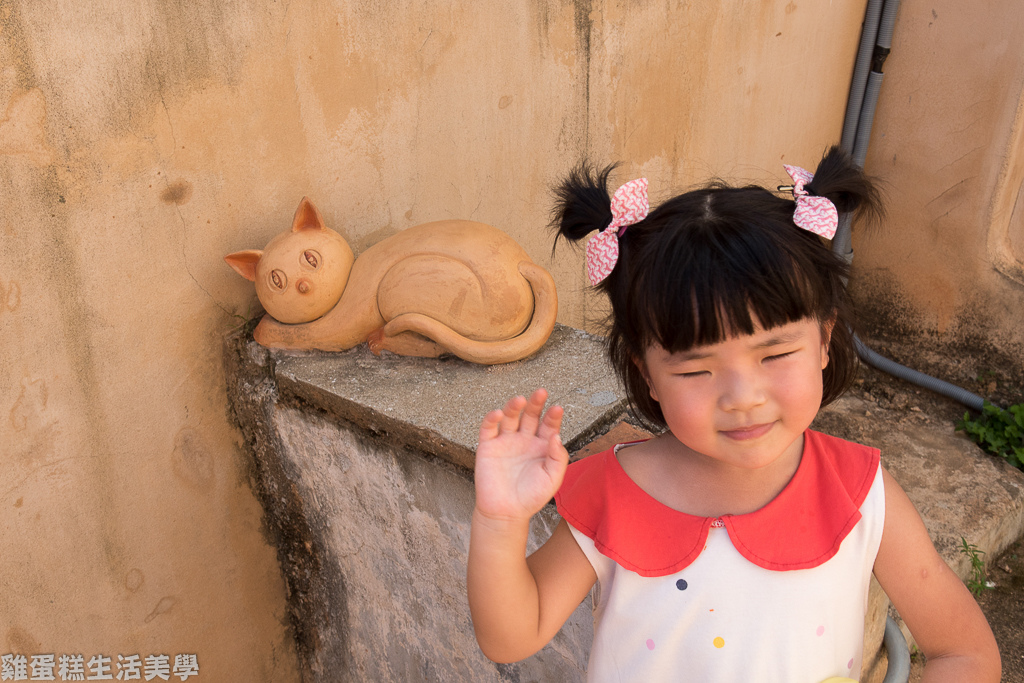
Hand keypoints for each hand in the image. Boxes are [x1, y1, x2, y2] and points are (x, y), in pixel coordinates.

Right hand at [474, 389, 567, 523]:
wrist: (506, 513)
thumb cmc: (531, 497)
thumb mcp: (553, 479)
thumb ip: (558, 457)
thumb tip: (556, 435)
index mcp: (541, 446)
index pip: (548, 425)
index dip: (553, 416)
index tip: (558, 409)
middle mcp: (524, 440)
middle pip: (530, 415)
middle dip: (535, 403)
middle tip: (541, 392)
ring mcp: (505, 441)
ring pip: (510, 417)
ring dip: (514, 406)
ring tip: (520, 400)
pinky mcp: (488, 446)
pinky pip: (488, 428)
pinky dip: (491, 419)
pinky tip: (498, 413)